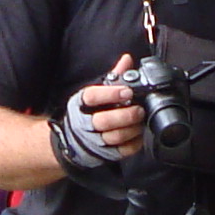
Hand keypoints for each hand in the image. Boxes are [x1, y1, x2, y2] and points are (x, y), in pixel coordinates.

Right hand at [50, 55, 146, 172]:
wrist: (74, 139)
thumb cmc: (89, 112)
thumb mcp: (96, 92)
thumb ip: (113, 76)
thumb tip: (127, 59)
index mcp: (81, 103)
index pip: (92, 96)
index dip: (110, 93)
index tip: (127, 91)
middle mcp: (84, 123)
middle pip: (103, 121)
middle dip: (124, 115)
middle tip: (138, 109)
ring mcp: (93, 141)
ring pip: (114, 137)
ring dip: (131, 129)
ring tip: (141, 121)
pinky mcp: (104, 154)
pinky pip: (122, 151)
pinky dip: (134, 142)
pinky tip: (139, 133)